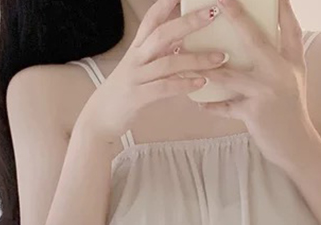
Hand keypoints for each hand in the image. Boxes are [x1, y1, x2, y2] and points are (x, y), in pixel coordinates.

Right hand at [79, 0, 228, 142]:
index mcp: (137, 49)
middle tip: (213, 13)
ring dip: (196, 59)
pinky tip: (201, 84)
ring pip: (168, 62)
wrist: (100, 118)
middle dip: (189, 22)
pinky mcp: (138, 97)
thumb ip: (159, 56)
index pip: (152, 18)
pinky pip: (164, 88)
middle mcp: (136, 58)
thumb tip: (181, 43)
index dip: (167, 3)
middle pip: (163, 33)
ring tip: (219, 58)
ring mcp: (136, 77)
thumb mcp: (141, 69)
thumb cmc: (125, 93)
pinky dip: (184, 84)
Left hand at [199, 0, 316, 165]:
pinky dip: (211, 105)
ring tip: (187, 57)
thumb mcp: (293, 80)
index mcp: (292, 61)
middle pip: (255, 39)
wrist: (298, 147)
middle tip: (220, 0)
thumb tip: (260, 38)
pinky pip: (225, 106)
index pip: (288, 26)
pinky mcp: (254, 113)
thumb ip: (280, 58)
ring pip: (230, 74)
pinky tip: (198, 103)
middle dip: (236, 17)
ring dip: (207, 67)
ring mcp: (267, 92)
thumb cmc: (291, 112)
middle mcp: (281, 72)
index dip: (279, 6)